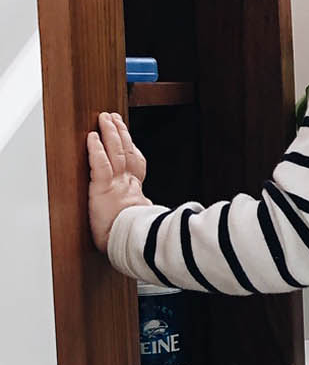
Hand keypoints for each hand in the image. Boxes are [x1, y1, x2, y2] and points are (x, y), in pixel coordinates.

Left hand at [86, 111, 150, 252]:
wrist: (135, 247)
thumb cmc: (136, 240)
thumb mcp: (144, 224)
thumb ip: (147, 215)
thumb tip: (161, 218)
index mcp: (136, 193)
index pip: (135, 165)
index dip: (132, 148)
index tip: (128, 136)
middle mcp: (128, 185)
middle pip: (126, 152)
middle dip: (120, 133)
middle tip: (114, 118)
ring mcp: (117, 185)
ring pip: (114, 152)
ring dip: (110, 133)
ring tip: (105, 118)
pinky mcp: (103, 189)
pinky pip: (100, 164)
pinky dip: (96, 149)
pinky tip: (92, 137)